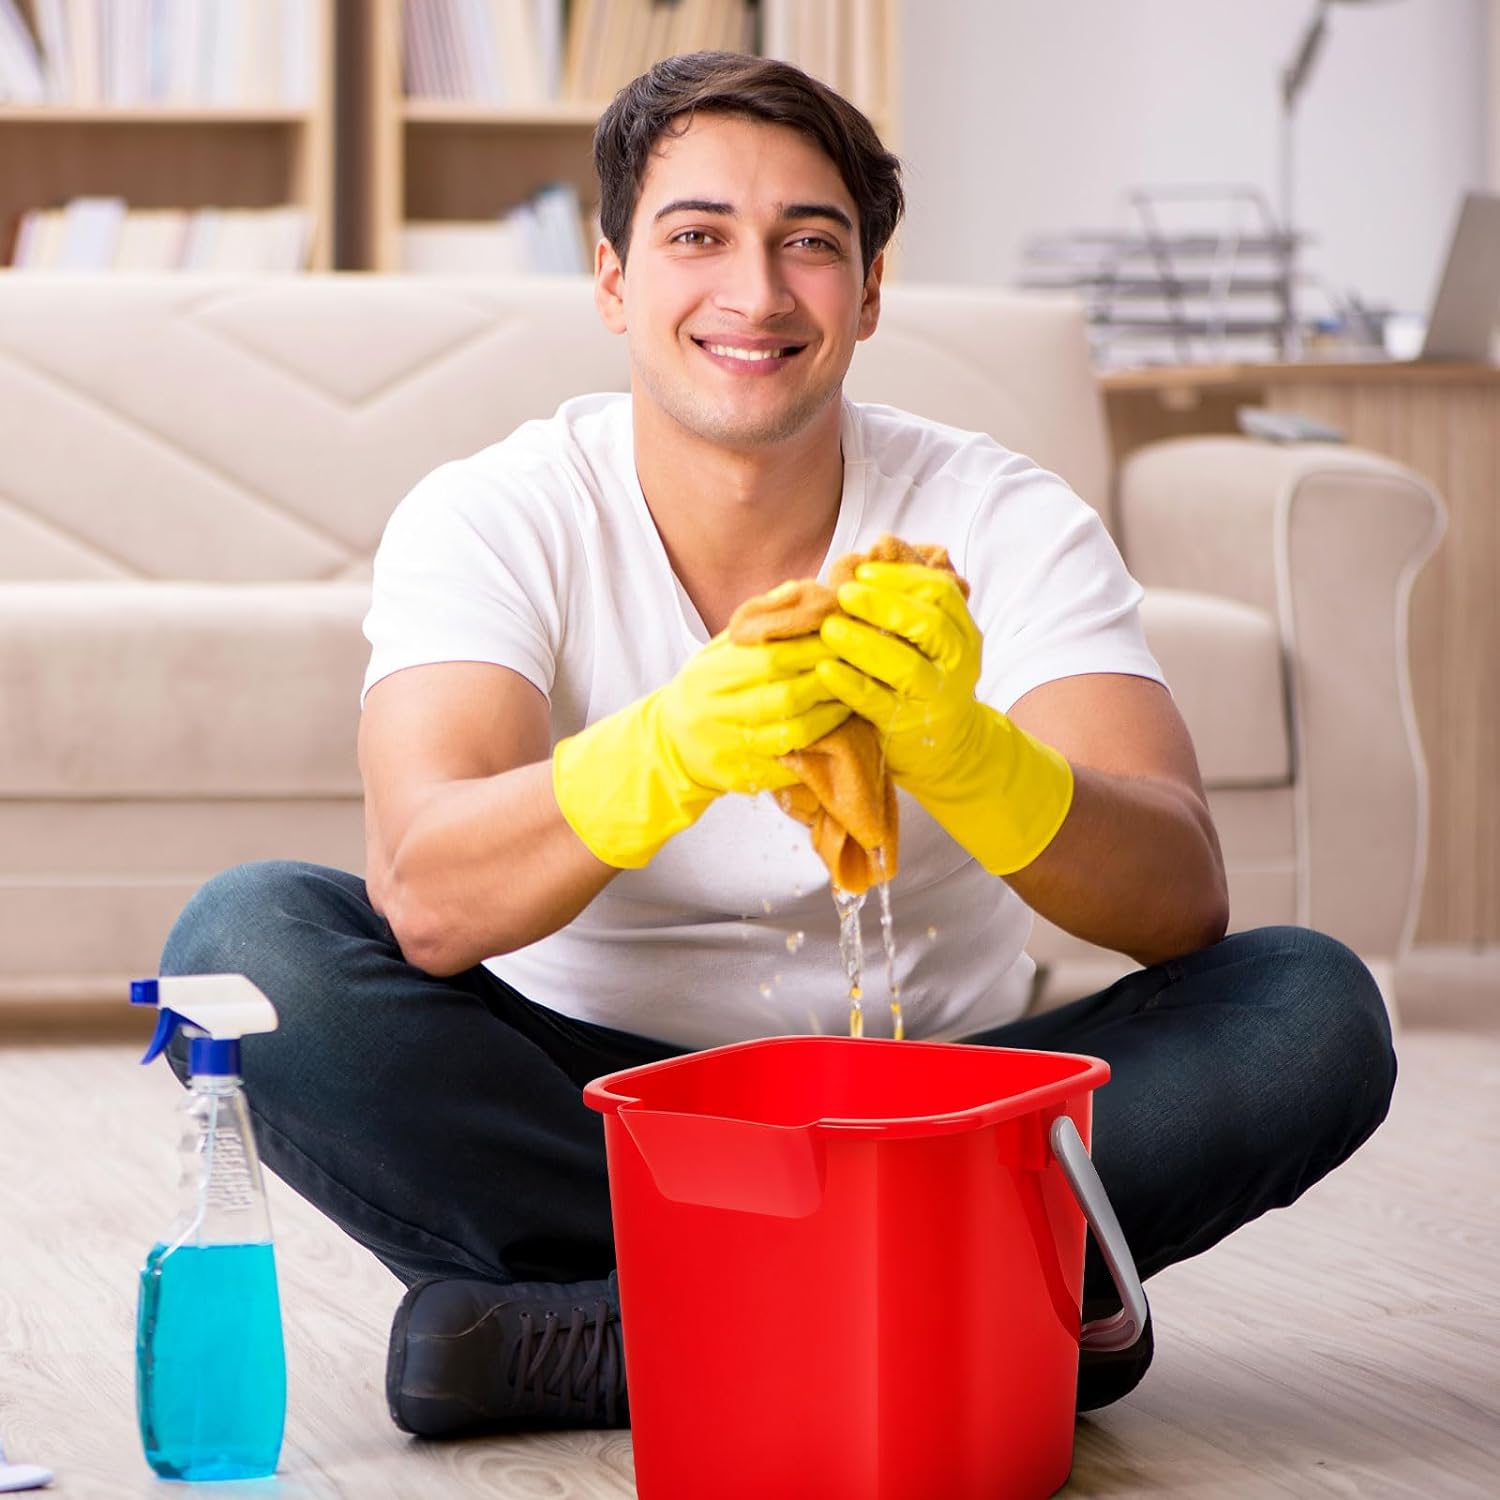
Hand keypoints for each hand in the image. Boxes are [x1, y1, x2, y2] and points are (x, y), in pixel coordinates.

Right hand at [553, 633, 848, 867]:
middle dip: (830, 678)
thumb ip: (760, 619)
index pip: (772, 656)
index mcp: (712, 674)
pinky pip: (791, 763)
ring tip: (856, 696)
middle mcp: (717, 712)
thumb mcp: (720, 648)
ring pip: (793, 732)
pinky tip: (841, 730)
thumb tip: (803, 589)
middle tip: (863, 664)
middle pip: (786, 695)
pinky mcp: (745, 778)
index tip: (846, 633)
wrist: (671, 745)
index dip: (814, 646)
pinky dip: (819, 745)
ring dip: (832, 714)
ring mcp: (731, 749)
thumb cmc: (706, 688)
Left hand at [816, 562, 984, 785]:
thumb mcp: (931, 646)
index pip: (940, 593)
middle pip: (928, 624)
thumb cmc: (925, 684)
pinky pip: (878, 702)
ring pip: (905, 666)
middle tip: (844, 594)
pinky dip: (851, 684)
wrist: (949, 751)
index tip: (863, 572)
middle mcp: (957, 663)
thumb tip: (860, 567)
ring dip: (864, 643)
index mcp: (963, 634)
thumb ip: (908, 612)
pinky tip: (826, 669)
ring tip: (830, 628)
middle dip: (883, 604)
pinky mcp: (907, 726)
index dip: (900, 577)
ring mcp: (935, 697)